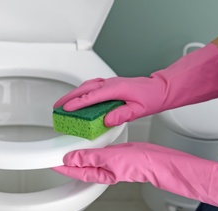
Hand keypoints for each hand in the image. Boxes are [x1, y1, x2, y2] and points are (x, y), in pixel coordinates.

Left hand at [52, 142, 217, 210]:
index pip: (75, 171)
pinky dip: (90, 147)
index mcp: (99, 173)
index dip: (62, 167)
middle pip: (79, 166)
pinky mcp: (114, 155)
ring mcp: (108, 162)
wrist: (156, 160)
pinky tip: (88, 142)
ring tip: (68, 146)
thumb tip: (71, 158)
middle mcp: (102, 169)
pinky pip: (97, 151)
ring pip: (87, 158)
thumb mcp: (110, 158)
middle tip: (55, 154)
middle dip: (67, 162)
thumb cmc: (138, 164)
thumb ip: (89, 157)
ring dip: (77, 153)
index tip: (51, 162)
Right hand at [53, 43, 217, 126]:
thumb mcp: (138, 110)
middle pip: (84, 89)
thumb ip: (121, 114)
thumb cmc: (151, 97)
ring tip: (63, 103)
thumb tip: (107, 120)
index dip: (77, 103)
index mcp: (116, 89)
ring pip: (86, 86)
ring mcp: (109, 82)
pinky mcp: (110, 84)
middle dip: (68, 97)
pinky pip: (91, 86)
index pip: (91, 97)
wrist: (160, 88)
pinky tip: (78, 98)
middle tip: (56, 106)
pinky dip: (81, 92)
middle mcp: (110, 84)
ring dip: (73, 93)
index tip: (66, 109)